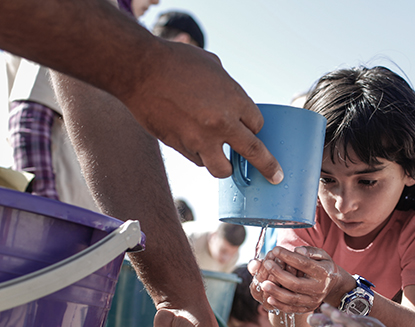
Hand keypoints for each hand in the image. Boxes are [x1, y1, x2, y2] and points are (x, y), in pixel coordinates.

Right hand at [124, 40, 282, 183]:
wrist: (139, 71)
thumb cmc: (175, 61)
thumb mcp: (212, 66)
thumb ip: (227, 87)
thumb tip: (233, 99)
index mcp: (235, 99)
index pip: (257, 125)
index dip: (253, 128)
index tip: (250, 130)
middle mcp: (222, 122)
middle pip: (253, 153)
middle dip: (267, 167)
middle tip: (275, 176)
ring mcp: (201, 138)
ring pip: (222, 168)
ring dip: (225, 167)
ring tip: (223, 162)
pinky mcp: (181, 147)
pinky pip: (198, 160)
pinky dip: (200, 156)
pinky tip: (195, 144)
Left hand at [250, 246, 351, 313]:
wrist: (333, 285)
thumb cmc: (323, 266)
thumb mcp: (322, 255)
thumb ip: (310, 251)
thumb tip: (298, 250)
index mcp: (324, 273)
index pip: (304, 264)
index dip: (288, 257)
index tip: (275, 249)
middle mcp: (320, 289)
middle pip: (296, 284)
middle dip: (278, 274)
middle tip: (267, 264)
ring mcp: (314, 301)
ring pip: (292, 299)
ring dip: (276, 292)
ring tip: (263, 283)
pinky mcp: (308, 308)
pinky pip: (292, 309)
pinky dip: (279, 305)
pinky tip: (269, 298)